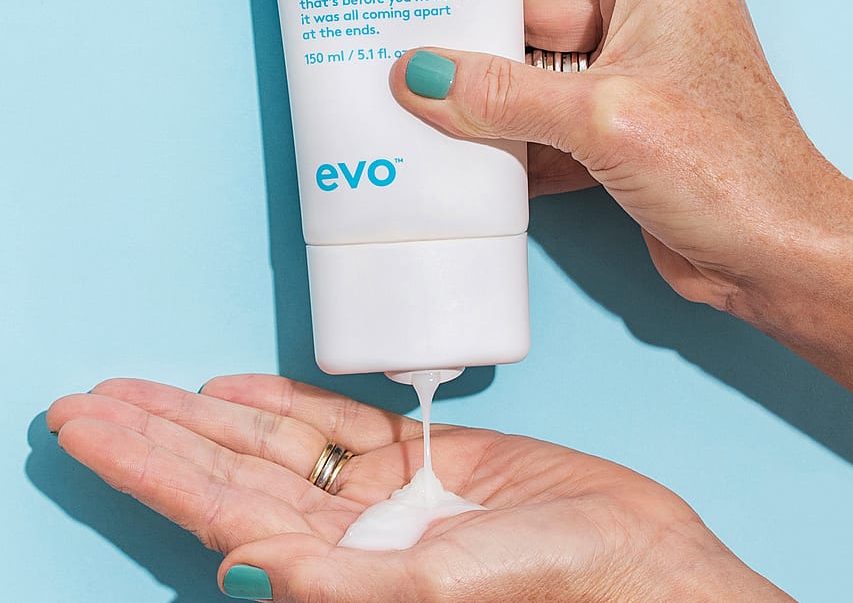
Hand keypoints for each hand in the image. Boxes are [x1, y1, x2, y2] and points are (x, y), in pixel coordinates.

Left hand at [47, 375, 789, 601]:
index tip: (85, 427)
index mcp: (341, 575)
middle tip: (90, 398)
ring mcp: (385, 500)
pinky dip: (290, 406)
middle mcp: (349, 540)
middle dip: (156, 436)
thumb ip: (348, 584)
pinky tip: (242, 391)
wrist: (646, 569)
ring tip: (148, 389)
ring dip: (212, 417)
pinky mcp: (425, 463)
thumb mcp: (454, 589)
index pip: (215, 512)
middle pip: (228, 475)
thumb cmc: (569, 591)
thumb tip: (241, 571)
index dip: (146, 468)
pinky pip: (339, 426)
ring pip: (275, 446)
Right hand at [390, 0, 852, 413]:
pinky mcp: (616, 136)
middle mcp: (642, 22)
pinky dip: (511, 142)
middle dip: (477, 33)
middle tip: (404, 47)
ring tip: (419, 108)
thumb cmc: (727, 170)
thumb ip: (503, 96)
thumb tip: (419, 76)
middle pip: (537, 5)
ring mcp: (628, 81)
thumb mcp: (602, 119)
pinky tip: (467, 161)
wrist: (778, 261)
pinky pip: (546, 122)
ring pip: (535, 71)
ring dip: (487, 96)